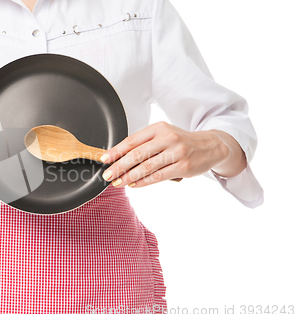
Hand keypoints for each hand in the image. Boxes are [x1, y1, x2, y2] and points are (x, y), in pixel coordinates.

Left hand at [100, 121, 229, 187]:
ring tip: (118, 183)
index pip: (132, 140)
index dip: (116, 151)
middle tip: (107, 175)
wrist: (210, 146)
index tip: (104, 159)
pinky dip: (143, 182)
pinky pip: (158, 176)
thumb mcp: (163, 135)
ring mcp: (176, 152)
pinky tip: (134, 185)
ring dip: (129, 177)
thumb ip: (144, 144)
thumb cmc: (181, 141)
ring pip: (147, 167)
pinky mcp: (183, 167)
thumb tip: (119, 157)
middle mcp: (167, 138)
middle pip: (137, 154)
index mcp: (159, 128)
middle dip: (119, 166)